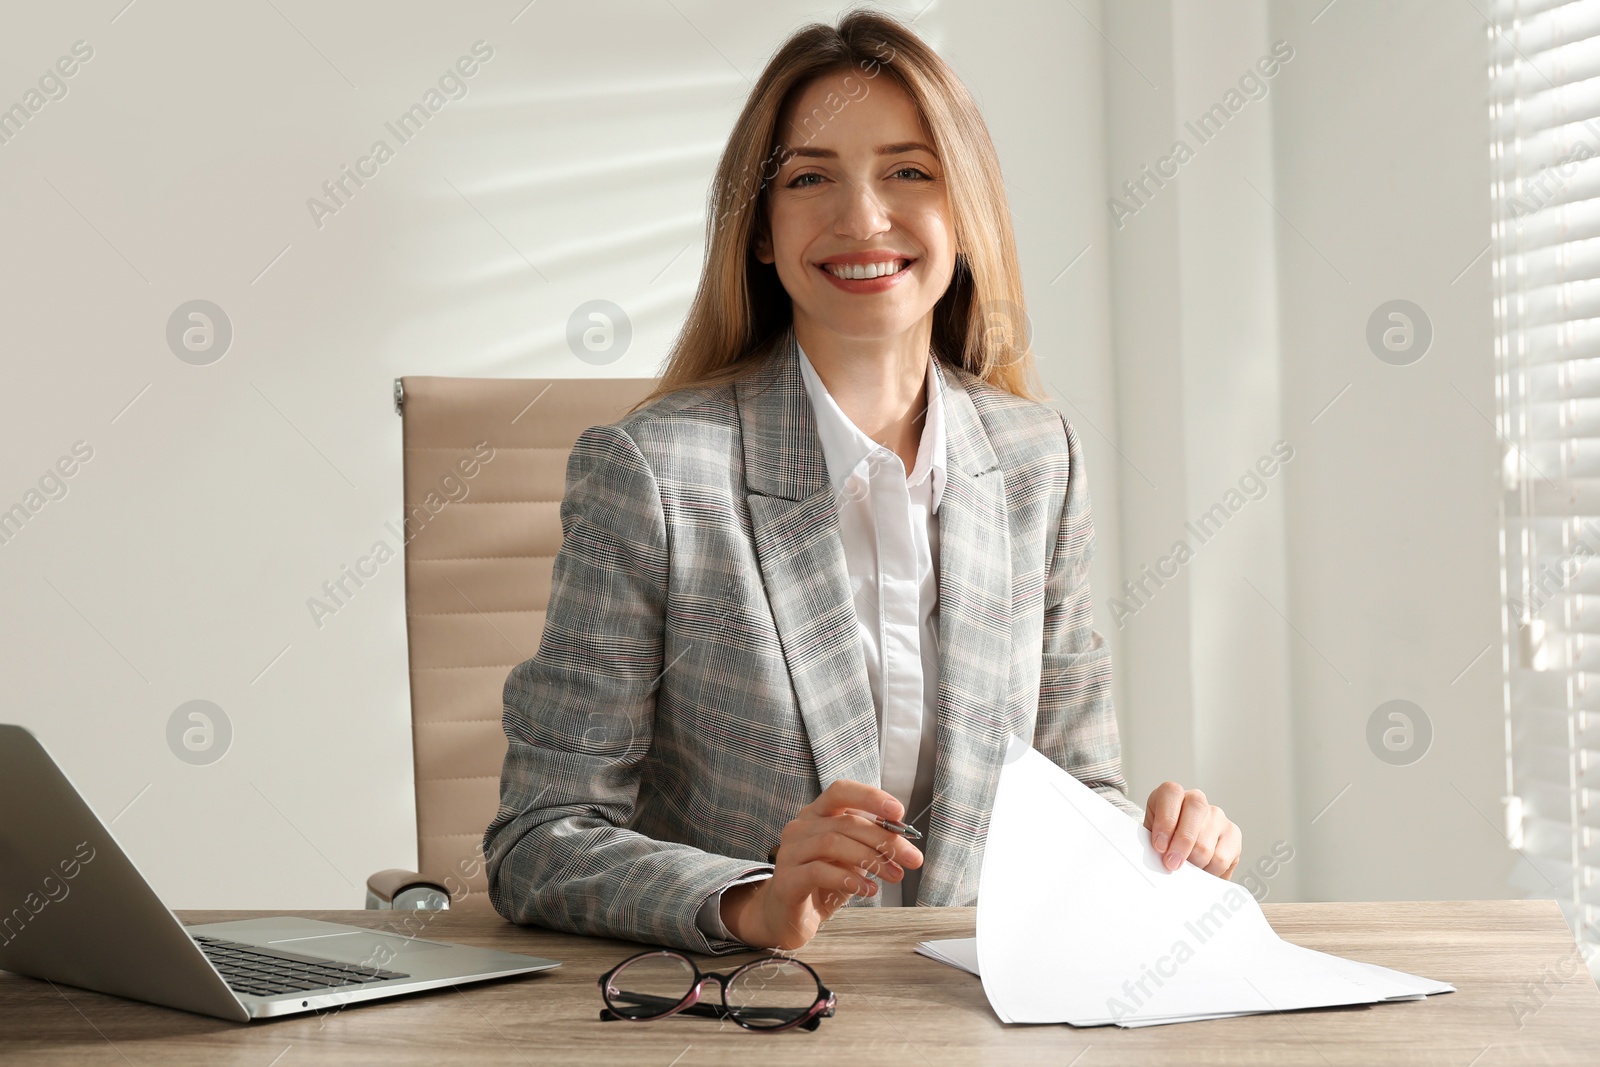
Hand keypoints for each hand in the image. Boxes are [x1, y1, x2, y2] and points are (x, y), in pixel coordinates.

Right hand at [720, 780, 923, 950]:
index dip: (870, 797)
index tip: (899, 812)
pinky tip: (868, 889)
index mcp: (816, 814)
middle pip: (846, 821)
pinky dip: (848, 879)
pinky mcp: (786, 880)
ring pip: (833, 843)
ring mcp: (789, 852)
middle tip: (912, 858)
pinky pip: (818, 871)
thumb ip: (870, 845)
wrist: (788, 917)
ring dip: (870, 858)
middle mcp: (800, 827)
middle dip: (884, 839)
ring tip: (894, 875)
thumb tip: (904, 841)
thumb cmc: (823, 883)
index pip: (841, 792)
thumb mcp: (851, 859)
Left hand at [1143, 782, 1240, 878]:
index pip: (1171, 794)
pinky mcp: (1233, 833)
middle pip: (1192, 822)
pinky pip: (1221, 859)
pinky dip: (1209, 871)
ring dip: (1193, 864)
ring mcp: (1217, 815)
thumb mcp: (1151, 836)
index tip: (1159, 846)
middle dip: (1180, 848)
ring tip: (1186, 868)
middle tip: (1171, 864)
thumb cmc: (1163, 840)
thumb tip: (1158, 859)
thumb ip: (1153, 842)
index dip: (1165, 822)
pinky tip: (1202, 870)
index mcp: (1171, 794)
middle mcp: (1196, 800)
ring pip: (1205, 846)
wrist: (1180, 850)